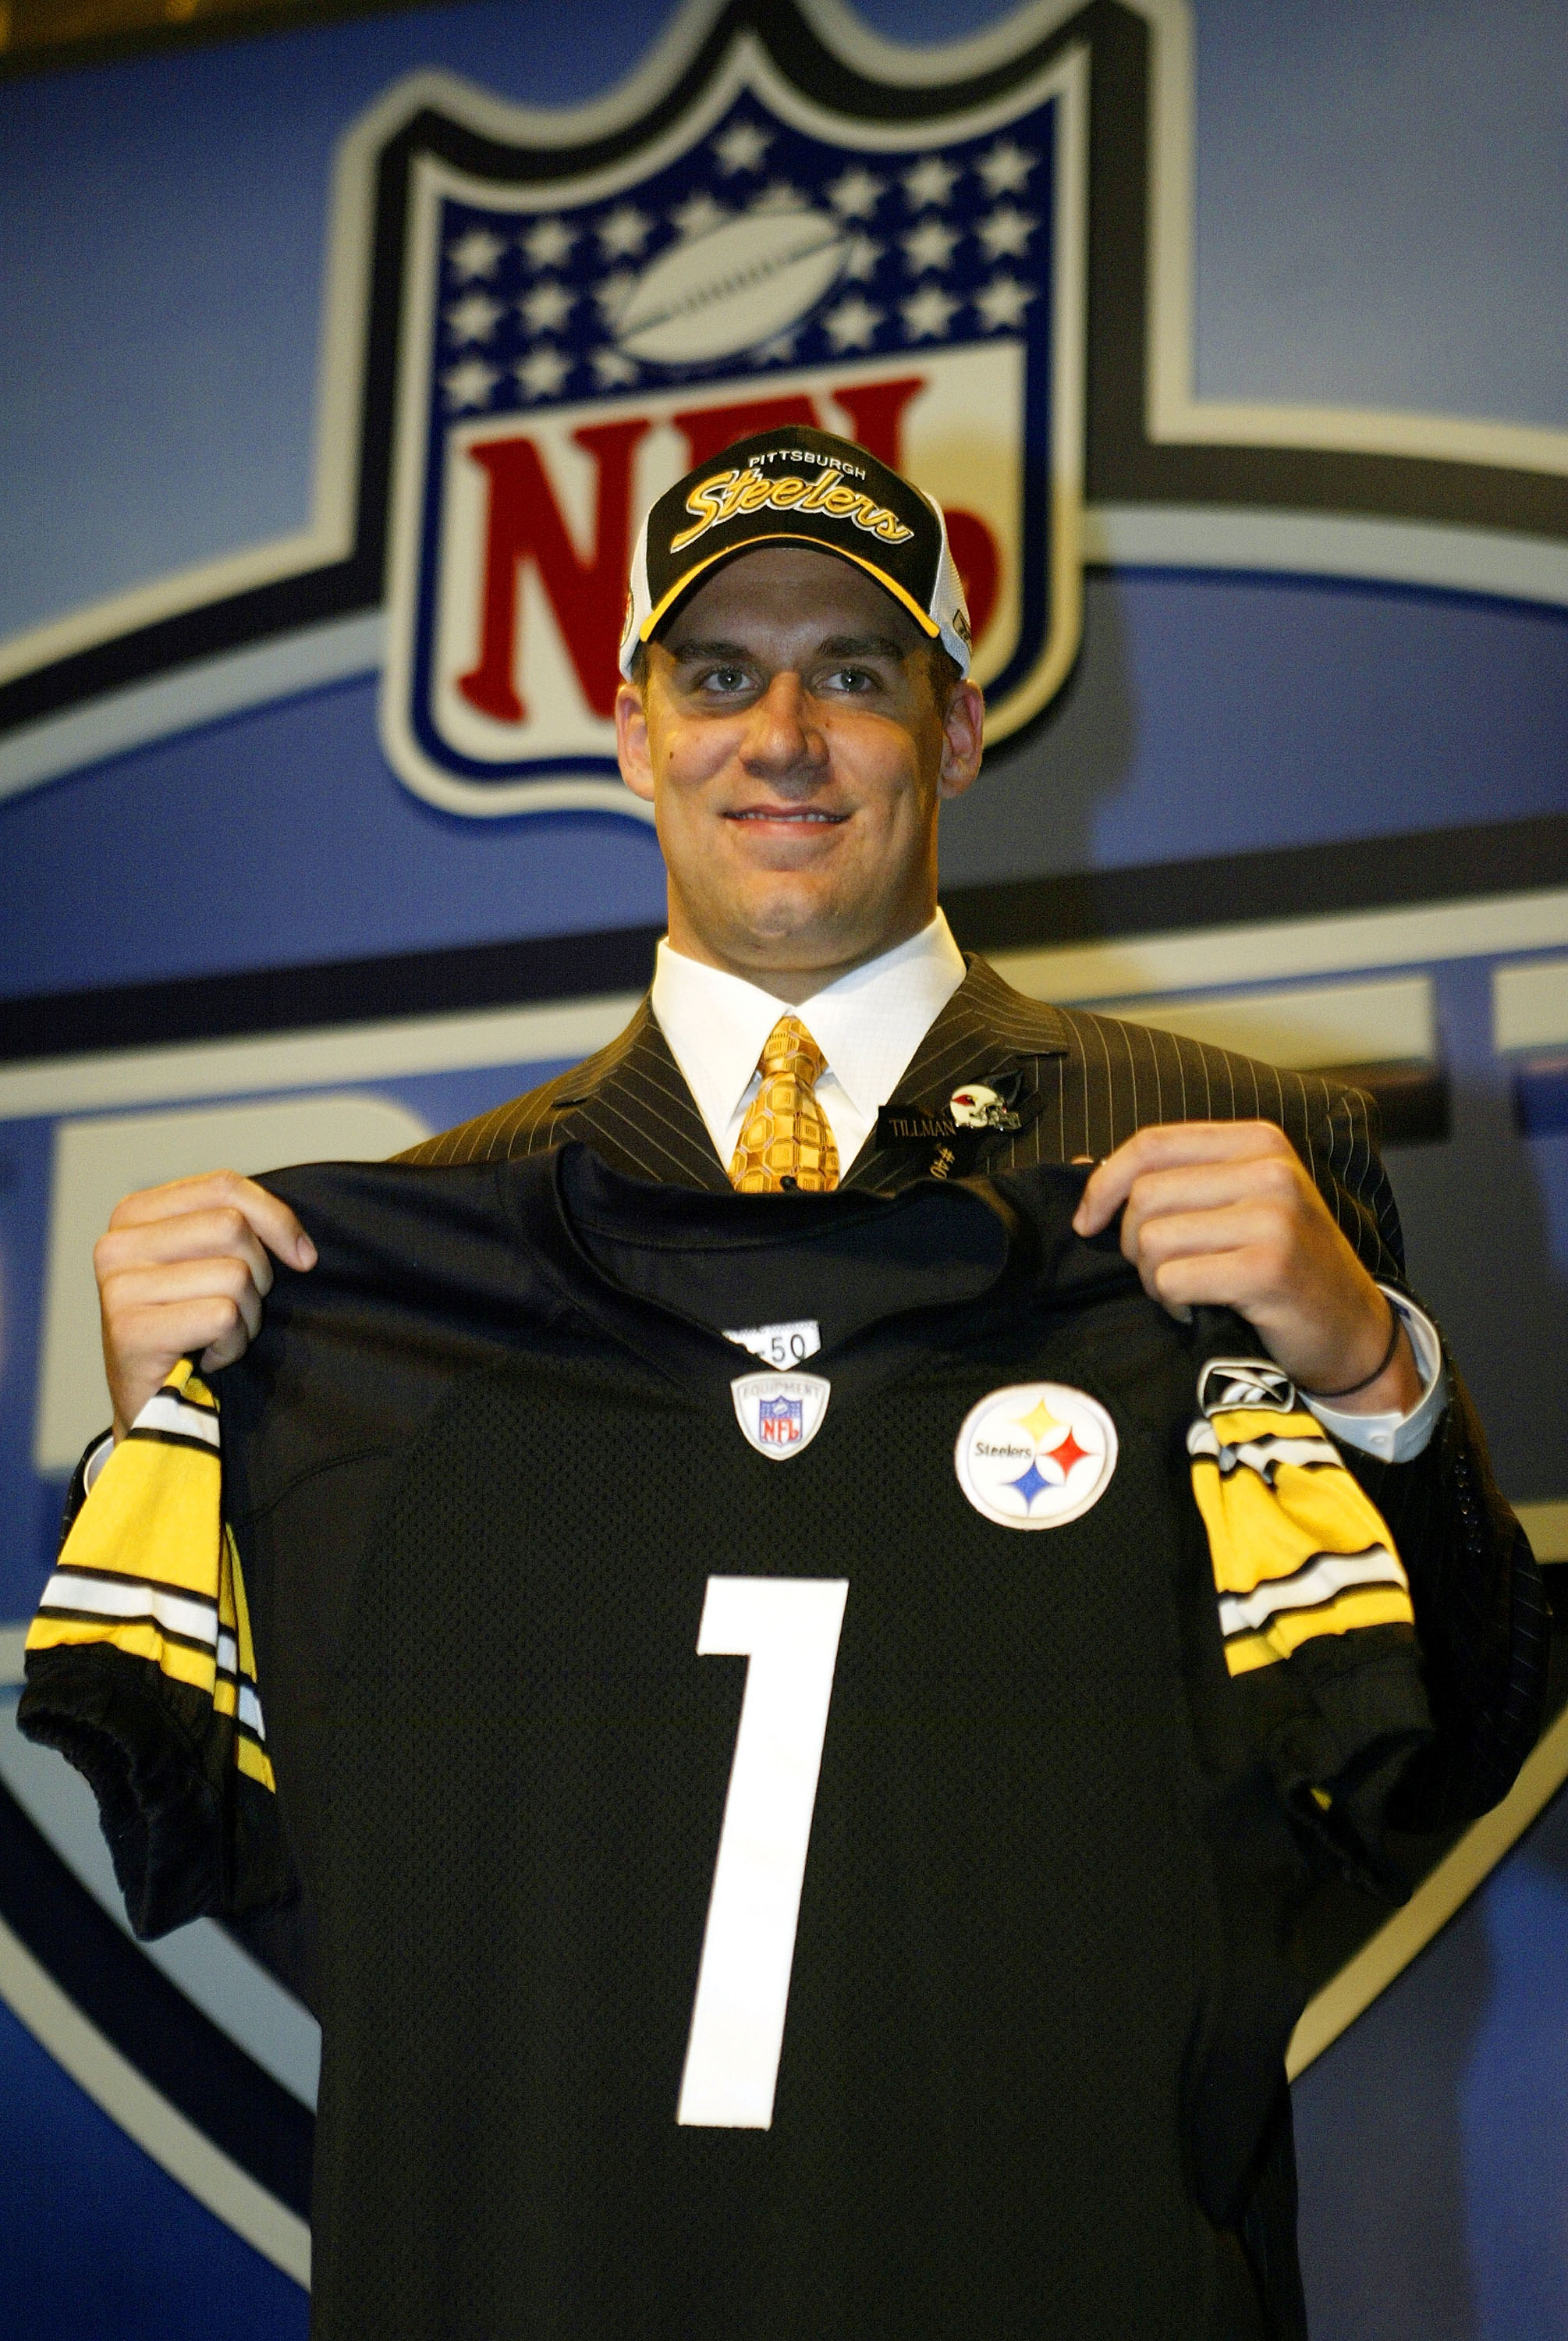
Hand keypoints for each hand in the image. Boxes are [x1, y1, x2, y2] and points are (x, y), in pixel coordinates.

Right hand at [94, 1171, 316, 1440]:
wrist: (154, 1404)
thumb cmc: (188, 1326)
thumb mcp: (208, 1263)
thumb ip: (237, 1229)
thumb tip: (302, 1249)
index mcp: (134, 1214)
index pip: (223, 1184)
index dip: (276, 1217)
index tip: (303, 1256)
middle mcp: (118, 1244)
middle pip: (232, 1227)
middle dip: (259, 1274)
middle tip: (239, 1308)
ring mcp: (118, 1287)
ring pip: (234, 1274)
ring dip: (246, 1316)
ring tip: (218, 1335)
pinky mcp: (130, 1330)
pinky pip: (222, 1317)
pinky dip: (233, 1344)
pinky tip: (210, 1357)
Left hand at [1072, 1121, 1421, 1414]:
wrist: (1350, 1328)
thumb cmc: (1283, 1265)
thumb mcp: (1238, 1204)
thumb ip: (1173, 1180)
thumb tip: (1082, 1163)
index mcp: (1257, 1141)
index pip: (1152, 1143)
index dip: (1104, 1183)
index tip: (1089, 1221)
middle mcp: (1269, 1169)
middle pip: (1145, 1195)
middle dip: (1133, 1244)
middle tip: (1162, 1271)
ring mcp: (1272, 1217)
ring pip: (1153, 1240)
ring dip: (1154, 1279)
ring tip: (1187, 1291)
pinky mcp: (1267, 1267)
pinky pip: (1174, 1279)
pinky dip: (1172, 1303)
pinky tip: (1198, 1310)